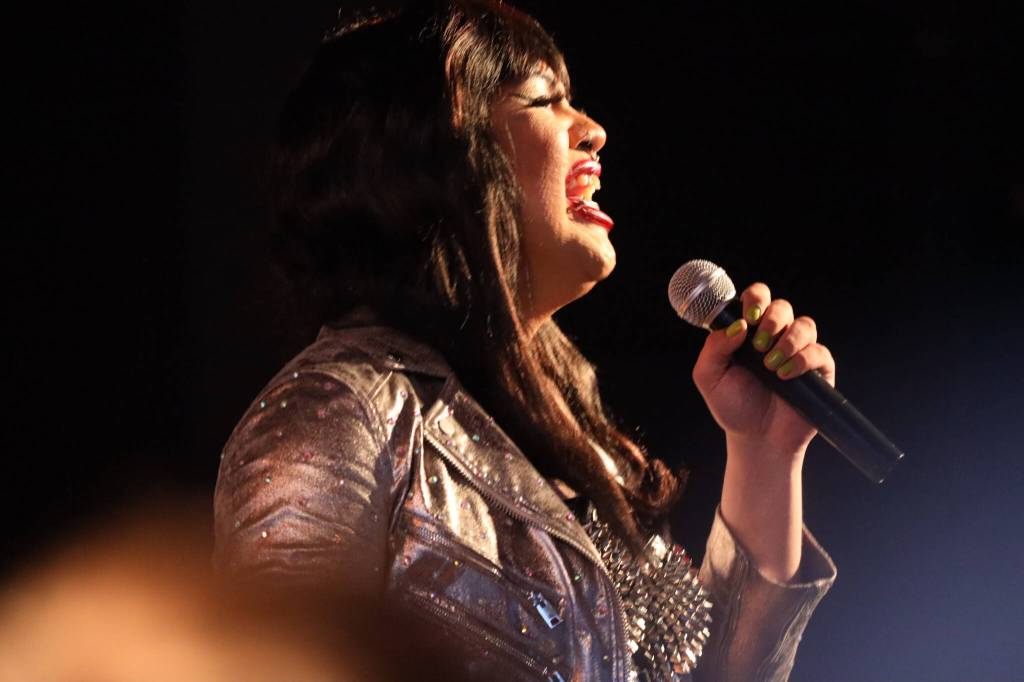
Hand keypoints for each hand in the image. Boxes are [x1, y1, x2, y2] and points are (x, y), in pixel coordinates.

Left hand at [691, 282, 836, 465]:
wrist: (757, 440)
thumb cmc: (733, 406)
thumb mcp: (709, 377)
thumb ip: (714, 348)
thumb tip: (738, 325)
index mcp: (749, 332)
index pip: (757, 298)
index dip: (755, 298)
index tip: (749, 316)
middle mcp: (775, 337)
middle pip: (783, 306)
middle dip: (772, 319)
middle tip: (758, 344)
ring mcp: (799, 352)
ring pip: (805, 324)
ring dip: (788, 340)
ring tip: (770, 365)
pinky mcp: (818, 370)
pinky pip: (819, 351)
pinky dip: (802, 359)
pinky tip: (785, 375)